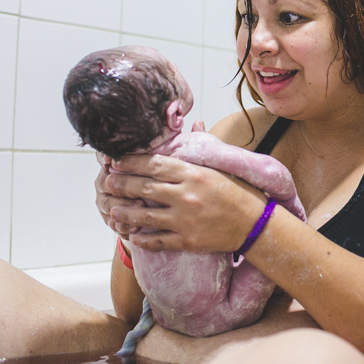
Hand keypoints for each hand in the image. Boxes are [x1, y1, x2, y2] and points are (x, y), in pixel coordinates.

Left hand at [102, 154, 266, 252]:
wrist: (257, 224)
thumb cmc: (240, 192)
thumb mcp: (220, 167)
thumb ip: (201, 148)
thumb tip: (195, 122)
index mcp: (194, 174)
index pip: (154, 164)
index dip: (131, 162)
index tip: (116, 161)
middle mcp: (186, 195)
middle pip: (143, 188)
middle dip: (121, 185)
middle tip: (107, 183)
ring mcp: (185, 219)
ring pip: (144, 216)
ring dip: (124, 213)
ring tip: (112, 209)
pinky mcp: (187, 240)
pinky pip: (157, 240)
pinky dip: (142, 239)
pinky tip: (133, 236)